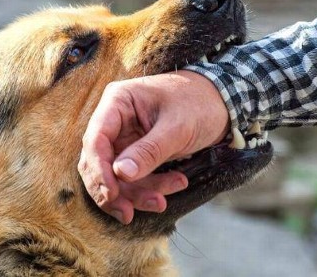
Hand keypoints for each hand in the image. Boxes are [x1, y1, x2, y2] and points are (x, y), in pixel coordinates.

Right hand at [78, 70, 228, 223]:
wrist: (221, 103)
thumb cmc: (199, 103)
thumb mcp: (177, 128)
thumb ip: (149, 151)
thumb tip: (120, 174)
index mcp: (118, 102)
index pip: (95, 139)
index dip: (99, 170)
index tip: (112, 195)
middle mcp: (115, 120)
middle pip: (99, 162)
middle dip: (114, 191)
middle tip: (127, 214)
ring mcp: (125, 137)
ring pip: (116, 176)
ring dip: (136, 194)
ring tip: (162, 201)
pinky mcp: (137, 153)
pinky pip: (135, 178)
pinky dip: (150, 188)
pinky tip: (176, 184)